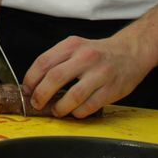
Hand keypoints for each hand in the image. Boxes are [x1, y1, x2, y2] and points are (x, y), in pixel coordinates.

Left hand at [21, 33, 153, 117]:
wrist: (130, 52)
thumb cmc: (97, 53)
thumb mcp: (75, 47)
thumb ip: (57, 61)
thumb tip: (35, 83)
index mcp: (72, 45)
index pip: (43, 62)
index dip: (31, 78)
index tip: (27, 89)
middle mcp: (85, 57)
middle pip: (55, 78)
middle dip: (41, 94)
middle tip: (36, 104)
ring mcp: (100, 73)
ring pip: (73, 95)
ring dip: (60, 107)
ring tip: (56, 111)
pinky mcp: (112, 89)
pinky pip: (90, 105)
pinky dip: (78, 112)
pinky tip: (75, 112)